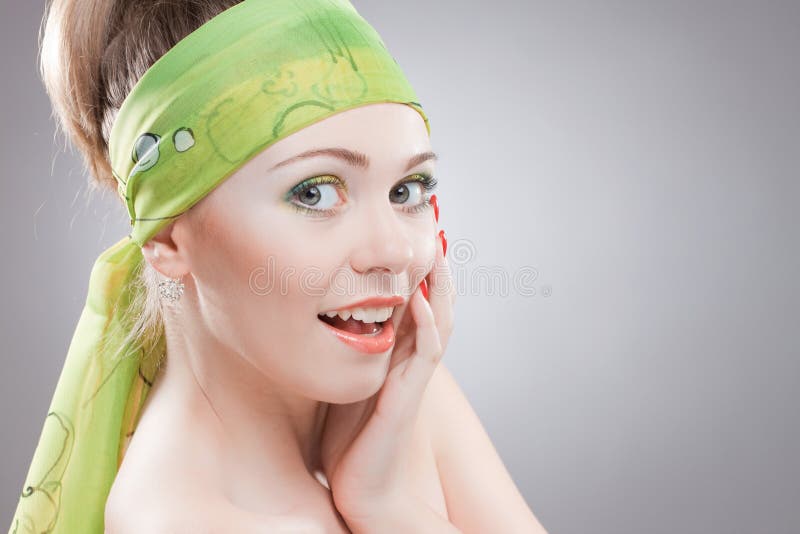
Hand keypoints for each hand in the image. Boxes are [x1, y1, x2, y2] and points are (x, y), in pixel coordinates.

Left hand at [318, 231, 454, 524]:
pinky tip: (421, 297)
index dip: (413, 271)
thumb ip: (337, 355)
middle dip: (433, 268)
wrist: (363, 486)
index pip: (412, 303)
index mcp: (396, 355)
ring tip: (436, 250)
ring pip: (440, 321)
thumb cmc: (348, 439)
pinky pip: (427, 351)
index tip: (405, 238)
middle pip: (434, 303)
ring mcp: (414, 376)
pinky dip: (429, 323)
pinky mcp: (410, 394)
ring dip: (440, 286)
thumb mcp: (341, 383)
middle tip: (430, 229)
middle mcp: (410, 361)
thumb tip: (312, 323)